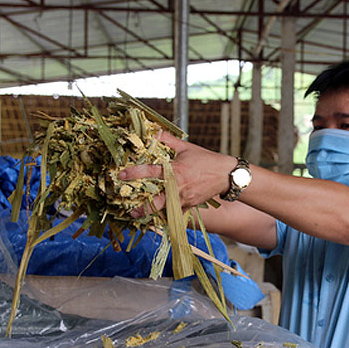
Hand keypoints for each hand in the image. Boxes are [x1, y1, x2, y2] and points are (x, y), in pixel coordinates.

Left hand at [118, 131, 235, 215]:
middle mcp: (179, 187)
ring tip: (140, 214)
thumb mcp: (186, 147)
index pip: (151, 172)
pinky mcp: (190, 206)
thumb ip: (167, 140)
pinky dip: (166, 215)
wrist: (227, 174)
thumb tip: (152, 131)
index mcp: (176, 170)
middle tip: (131, 210)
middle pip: (158, 202)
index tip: (121, 175)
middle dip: (143, 208)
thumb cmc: (206, 159)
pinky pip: (176, 214)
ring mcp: (185, 199)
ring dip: (153, 214)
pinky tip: (158, 216)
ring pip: (166, 211)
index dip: (135, 173)